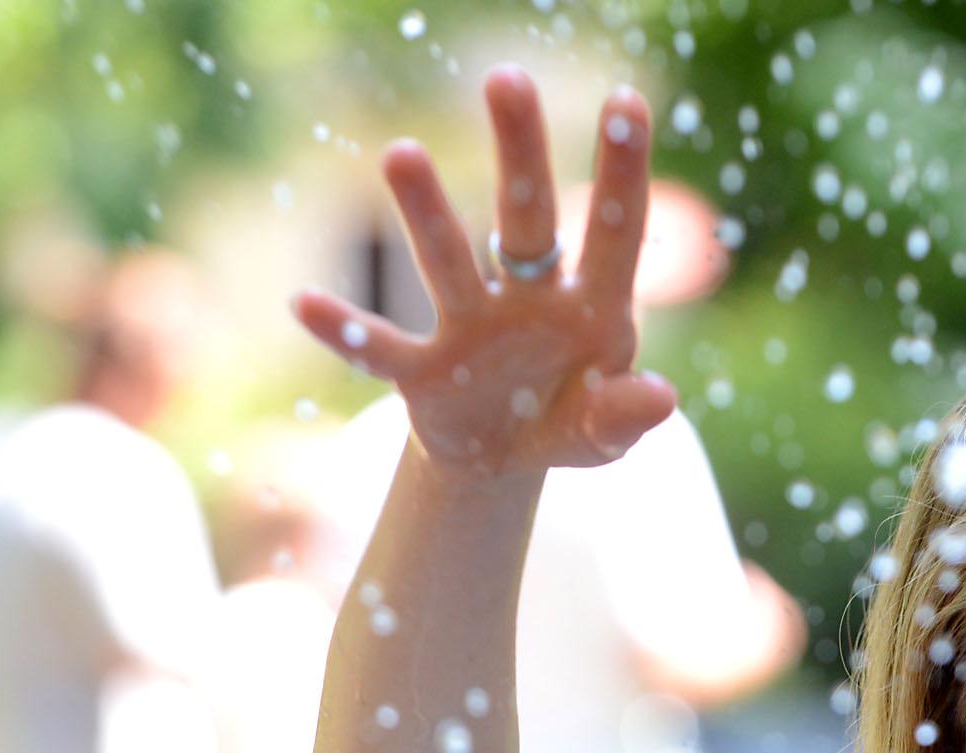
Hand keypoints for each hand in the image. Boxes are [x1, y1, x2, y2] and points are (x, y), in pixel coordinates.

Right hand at [292, 67, 676, 479]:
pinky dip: (345, 333)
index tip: (628, 101)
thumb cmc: (568, 423)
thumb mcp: (605, 434)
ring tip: (402, 153)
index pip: (614, 232)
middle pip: (526, 219)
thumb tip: (661, 398)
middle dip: (520, 155)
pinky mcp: (421, 372)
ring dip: (428, 214)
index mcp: (590, 307)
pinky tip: (304, 304)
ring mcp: (469, 329)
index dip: (622, 172)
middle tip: (506, 79)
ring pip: (449, 263)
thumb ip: (626, 415)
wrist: (504, 460)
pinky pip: (379, 349)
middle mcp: (528, 300)